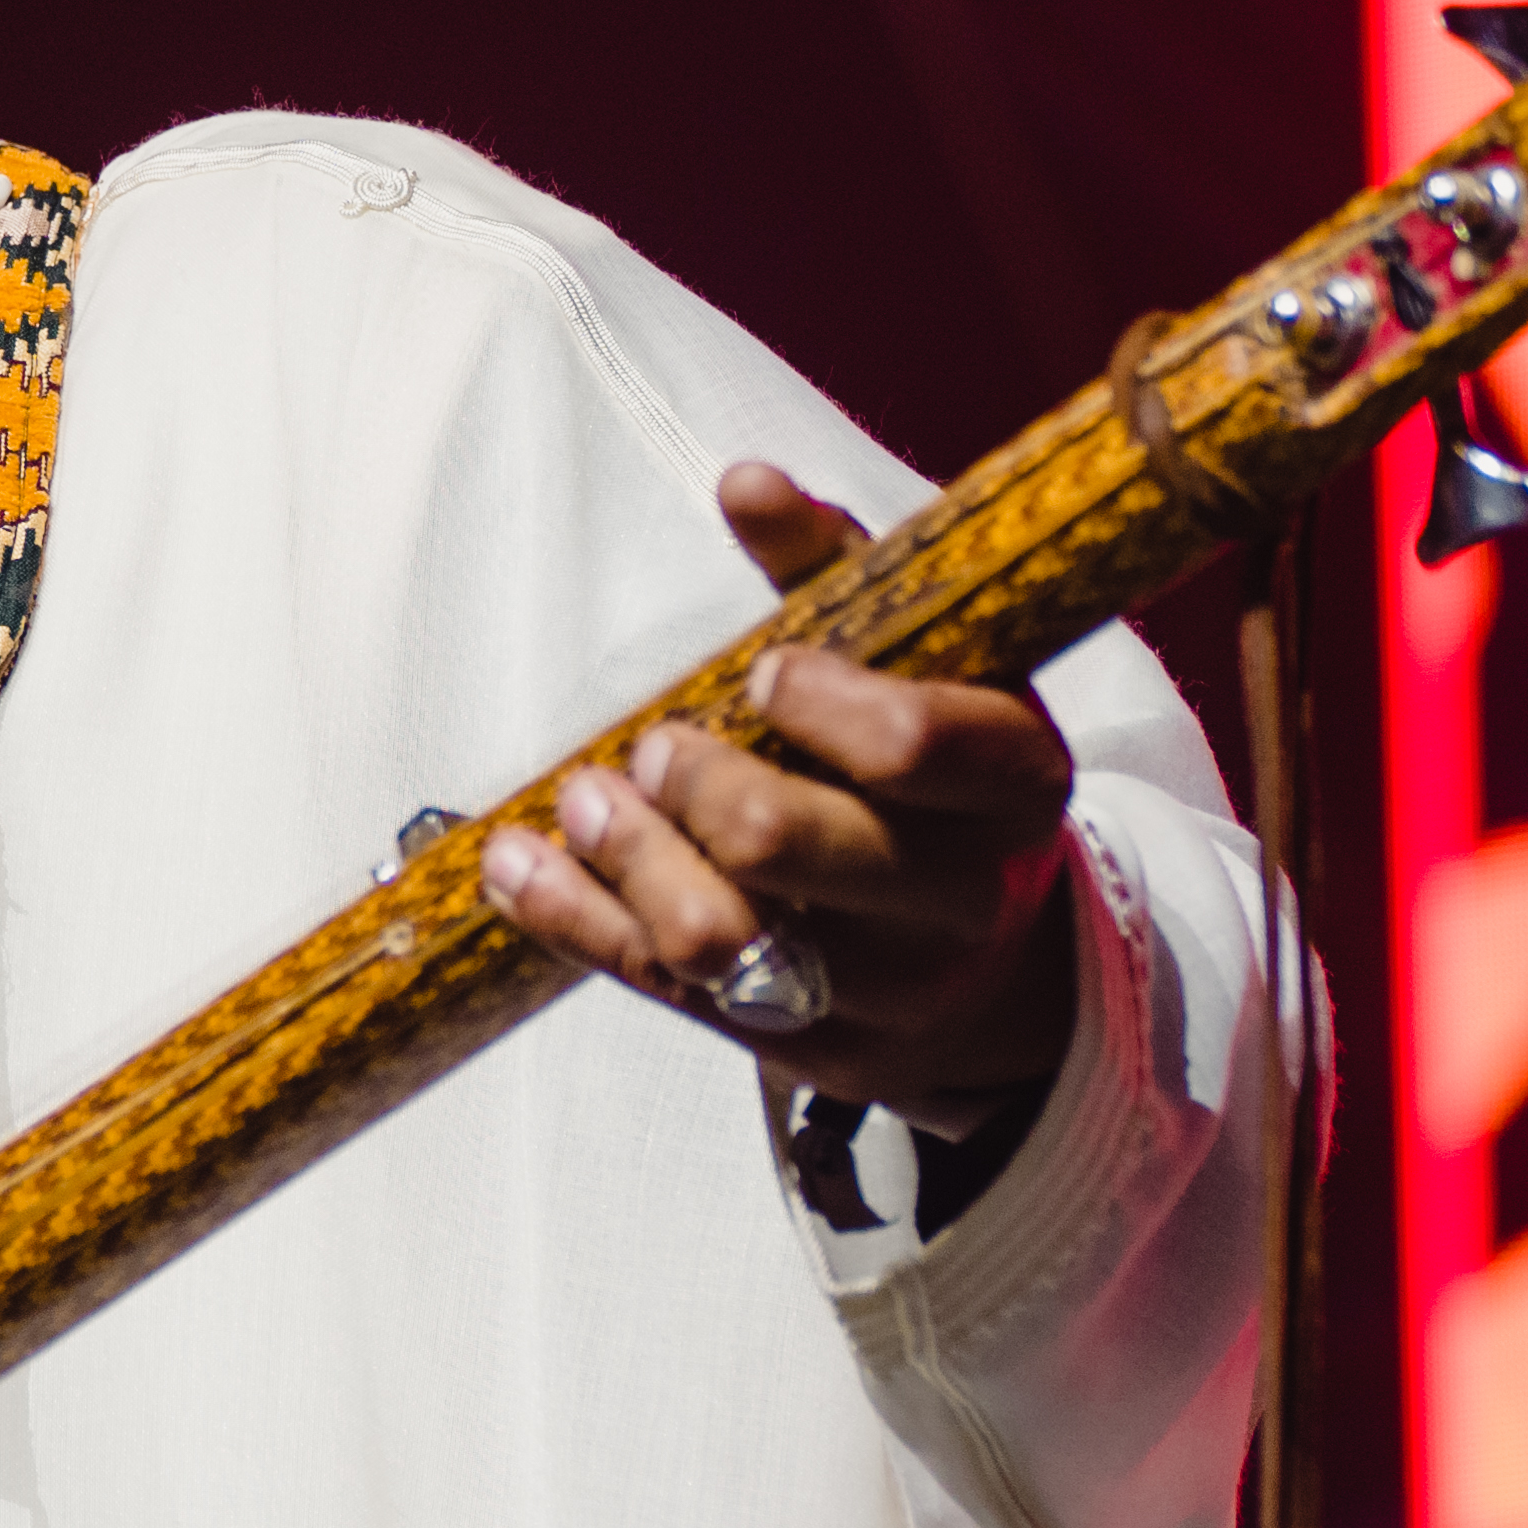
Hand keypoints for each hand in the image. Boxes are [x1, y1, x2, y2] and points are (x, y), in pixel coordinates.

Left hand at [478, 463, 1082, 1114]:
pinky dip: (572, 918)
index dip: (820, 704)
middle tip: (654, 744)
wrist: (991, 966)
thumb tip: (744, 480)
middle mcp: (958, 895)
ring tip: (581, 797)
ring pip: (717, 937)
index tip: (763, 675)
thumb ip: (835, 567)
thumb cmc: (935, 780)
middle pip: (787, 845)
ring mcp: (880, 987)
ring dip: (623, 856)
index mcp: (1011, 782)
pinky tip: (517, 865)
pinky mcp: (801, 1047)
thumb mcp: (927, 665)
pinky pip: (664, 989)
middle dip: (693, 784)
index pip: (918, 745)